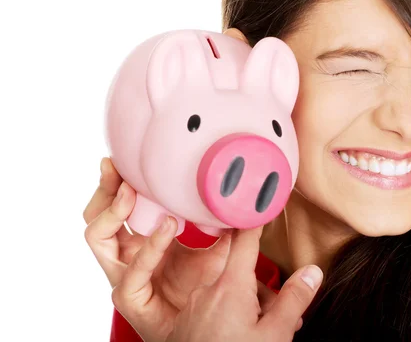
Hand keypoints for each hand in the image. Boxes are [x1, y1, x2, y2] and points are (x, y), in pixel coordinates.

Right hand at [83, 158, 230, 340]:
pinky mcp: (129, 296)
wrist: (204, 329)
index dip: (116, 183)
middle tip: (117, 168)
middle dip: (104, 188)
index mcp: (139, 241)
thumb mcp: (216, 251)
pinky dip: (150, 245)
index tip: (124, 160)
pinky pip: (132, 268)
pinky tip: (168, 227)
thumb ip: (223, 228)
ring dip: (113, 211)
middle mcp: (125, 256)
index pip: (116, 207)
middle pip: (96, 216)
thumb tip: (240, 200)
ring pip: (96, 236)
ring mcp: (123, 275)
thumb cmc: (201, 290)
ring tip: (132, 192)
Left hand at [165, 226, 322, 341]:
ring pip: (226, 295)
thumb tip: (312, 271)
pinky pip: (211, 310)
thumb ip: (294, 300)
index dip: (256, 219)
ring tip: (262, 333)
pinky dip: (228, 318)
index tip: (263, 201)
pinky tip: (239, 337)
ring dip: (246, 306)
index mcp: (230, 288)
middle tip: (280, 313)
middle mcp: (207, 291)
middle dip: (261, 288)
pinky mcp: (185, 325)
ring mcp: (193, 308)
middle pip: (240, 274)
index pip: (245, 240)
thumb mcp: (274, 335)